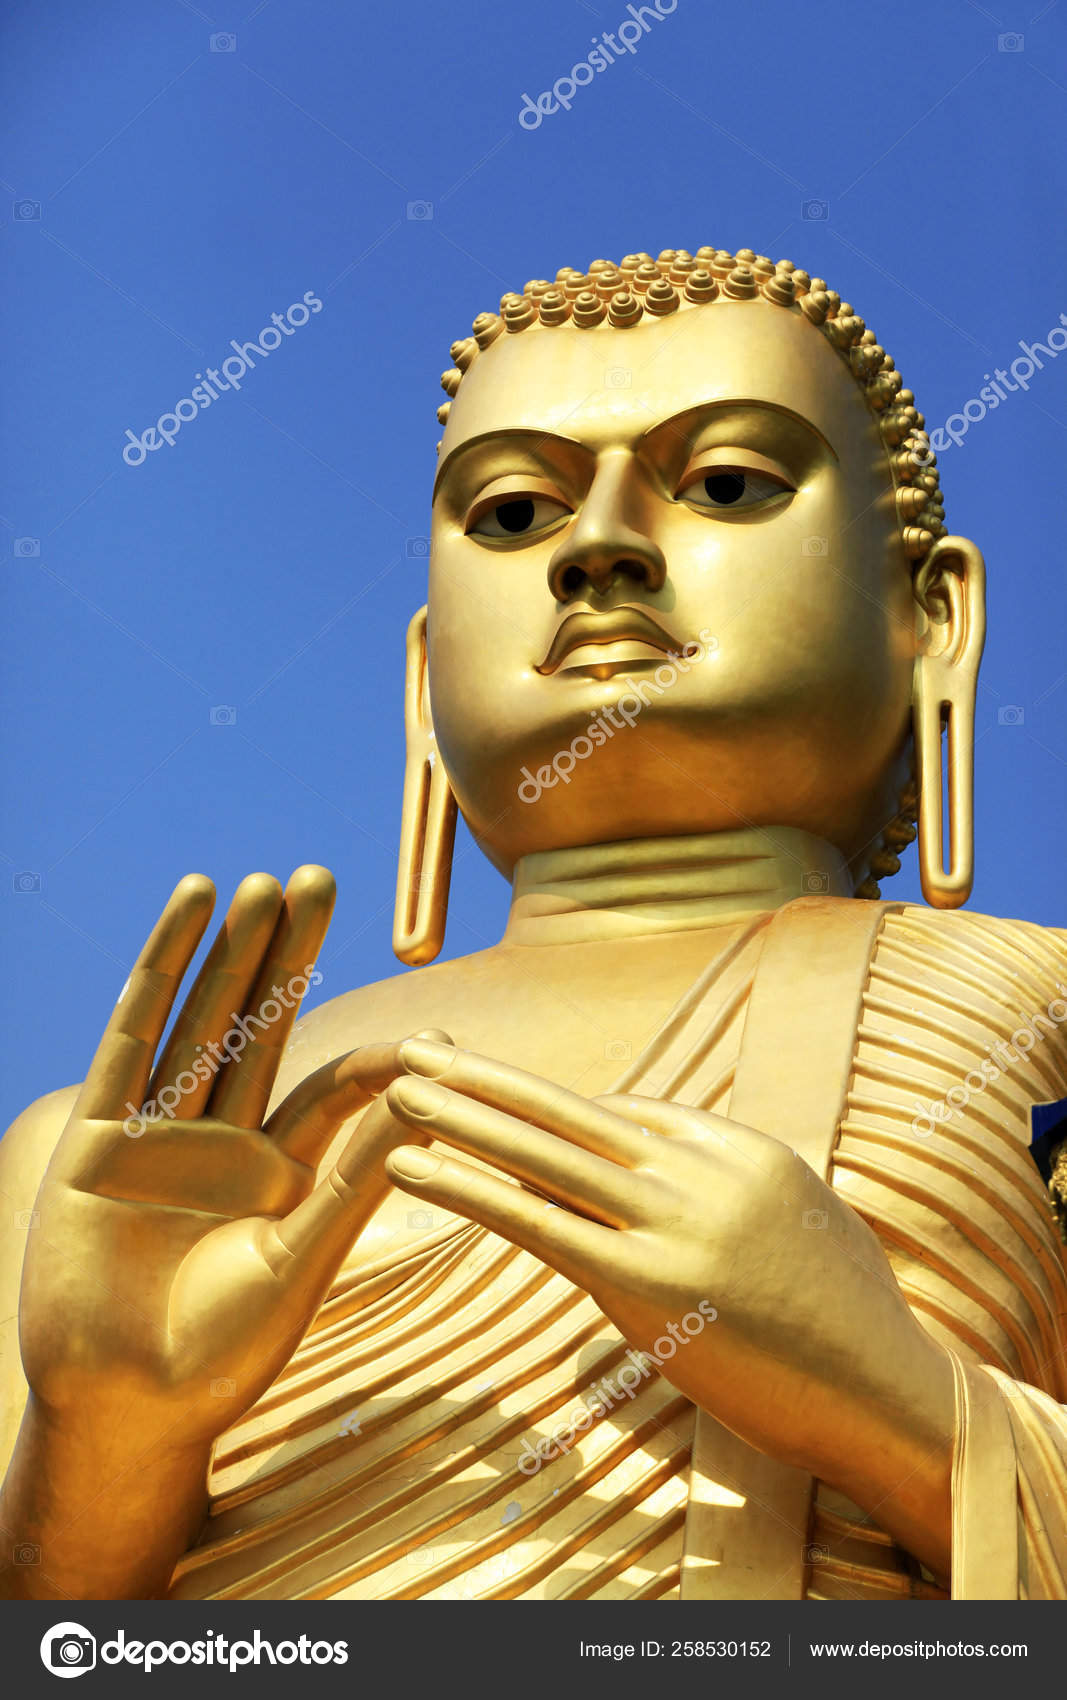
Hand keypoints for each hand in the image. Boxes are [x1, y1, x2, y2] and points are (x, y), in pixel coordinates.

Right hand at [18, 868, 447, 1460]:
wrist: (121, 1408)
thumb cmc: (219, 1356)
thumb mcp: (297, 1266)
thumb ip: (353, 1185)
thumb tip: (429, 1105)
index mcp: (278, 1172)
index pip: (332, 1089)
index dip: (377, 1056)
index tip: (430, 1031)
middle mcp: (222, 1139)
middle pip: (261, 1025)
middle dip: (288, 954)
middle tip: (322, 878)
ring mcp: (158, 1130)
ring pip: (199, 1018)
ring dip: (228, 950)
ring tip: (259, 882)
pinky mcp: (98, 1133)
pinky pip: (131, 1036)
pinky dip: (159, 972)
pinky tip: (186, 913)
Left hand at [381, 1039, 954, 1575]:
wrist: (893, 1394)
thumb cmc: (851, 1324)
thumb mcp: (803, 1225)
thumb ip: (738, 1194)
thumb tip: (691, 1191)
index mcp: (738, 1149)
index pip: (623, 1116)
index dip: (548, 1110)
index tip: (491, 1091)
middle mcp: (701, 1170)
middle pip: (569, 1113)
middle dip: (486, 1078)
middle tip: (419, 1046)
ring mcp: (674, 1221)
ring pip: (543, 1153)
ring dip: (460, 1116)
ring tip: (396, 1086)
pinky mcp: (647, 1285)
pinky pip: (537, 1222)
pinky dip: (466, 1187)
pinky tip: (413, 1166)